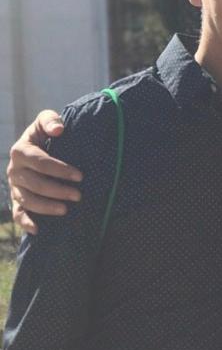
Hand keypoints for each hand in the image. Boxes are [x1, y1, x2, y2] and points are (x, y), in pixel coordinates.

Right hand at [7, 110, 80, 234]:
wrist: (35, 146)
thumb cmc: (45, 134)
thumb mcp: (46, 121)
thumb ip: (50, 120)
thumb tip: (58, 129)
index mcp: (20, 151)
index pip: (40, 162)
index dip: (60, 170)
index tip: (80, 176)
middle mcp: (14, 170)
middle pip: (35, 184)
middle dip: (57, 190)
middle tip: (79, 195)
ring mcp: (14, 186)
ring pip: (27, 200)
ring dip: (46, 207)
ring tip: (66, 210)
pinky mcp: (16, 199)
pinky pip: (17, 213)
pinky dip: (25, 222)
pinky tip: (38, 229)